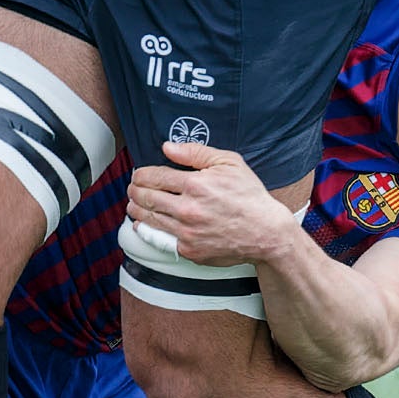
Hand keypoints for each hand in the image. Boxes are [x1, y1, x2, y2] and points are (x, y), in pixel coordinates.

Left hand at [126, 142, 298, 266]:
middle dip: (134, 190)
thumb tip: (167, 147)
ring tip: (133, 204)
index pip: (154, 176)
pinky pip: (160, 240)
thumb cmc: (249, 196)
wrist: (266, 232)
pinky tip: (142, 224)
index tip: (138, 174)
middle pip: (146, 198)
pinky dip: (147, 230)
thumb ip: (196, 152)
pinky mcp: (189, 250)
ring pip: (149, 219)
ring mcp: (187, 232)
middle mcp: (187, 209)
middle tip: (132, 187)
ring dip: (136, 210)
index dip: (141, 174)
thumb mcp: (229, 163)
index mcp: (196, 184)